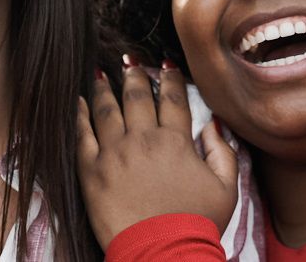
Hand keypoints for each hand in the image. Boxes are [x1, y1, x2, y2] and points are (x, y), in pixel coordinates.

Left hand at [77, 57, 238, 249]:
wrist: (162, 251)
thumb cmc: (195, 223)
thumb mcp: (226, 188)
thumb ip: (222, 152)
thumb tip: (213, 125)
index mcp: (175, 142)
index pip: (172, 100)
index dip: (170, 79)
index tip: (165, 65)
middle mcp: (143, 140)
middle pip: (137, 97)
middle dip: (134, 76)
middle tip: (130, 62)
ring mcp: (114, 153)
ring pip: (108, 110)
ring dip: (105, 89)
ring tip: (102, 75)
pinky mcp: (92, 170)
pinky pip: (82, 135)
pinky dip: (80, 115)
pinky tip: (79, 103)